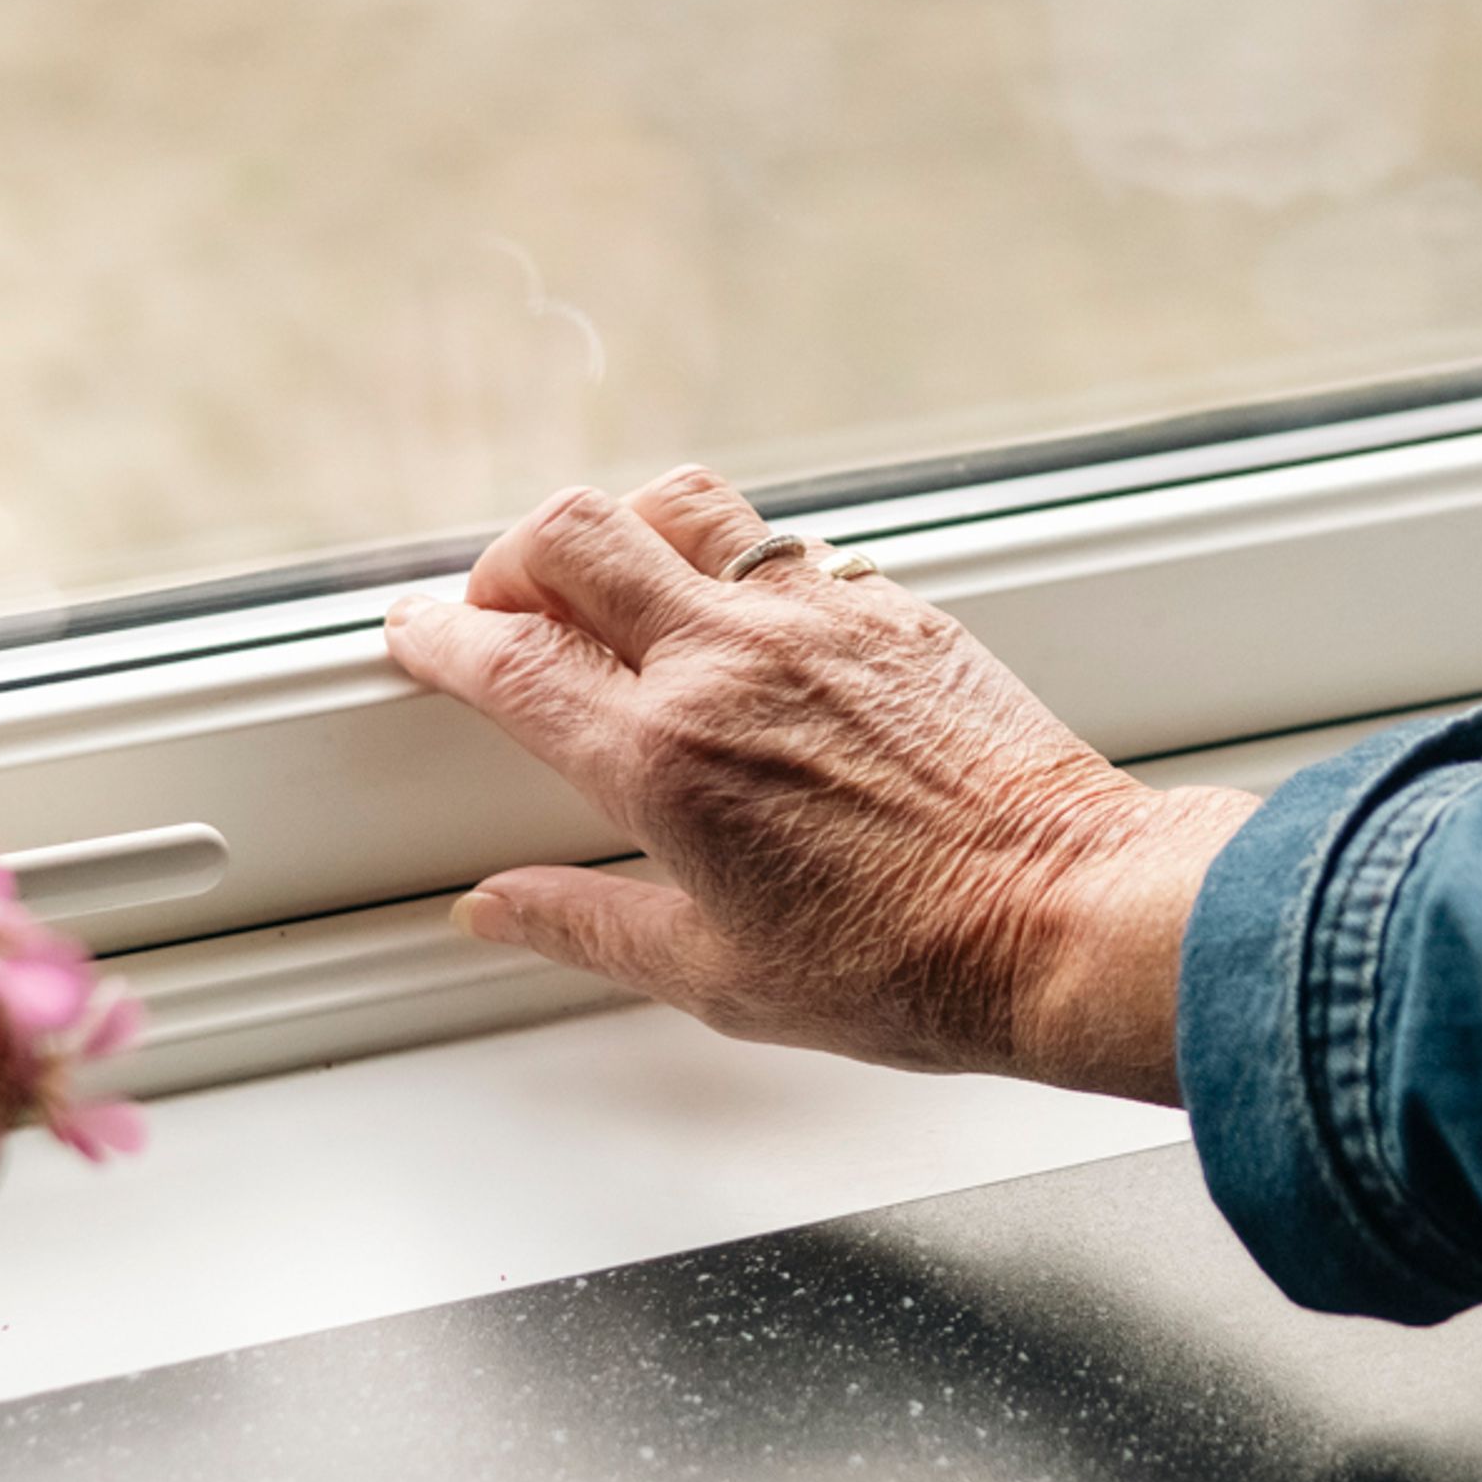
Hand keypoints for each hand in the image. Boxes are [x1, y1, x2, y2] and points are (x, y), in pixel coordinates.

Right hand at [381, 467, 1251, 1100]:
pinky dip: (734, 566)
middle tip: (505, 609)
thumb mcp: (718, 979)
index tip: (414, 632)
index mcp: (664, 760)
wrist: (1067, 915)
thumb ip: (587, 926)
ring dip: (625, 530)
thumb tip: (494, 907)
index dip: (438, 634)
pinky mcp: (893, 607)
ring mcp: (816, 618)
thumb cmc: (907, 969)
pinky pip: (785, 547)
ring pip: (681, 502)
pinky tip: (744, 628)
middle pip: (572, 531)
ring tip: (618, 590)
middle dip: (511, 557)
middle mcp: (729, 661)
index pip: (508, 659)